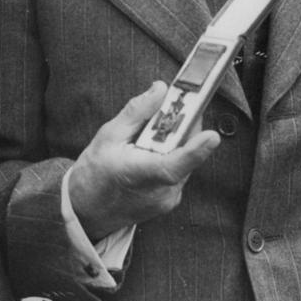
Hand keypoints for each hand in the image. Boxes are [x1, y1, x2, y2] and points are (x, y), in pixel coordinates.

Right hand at [68, 81, 219, 241]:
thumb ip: (137, 112)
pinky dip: (173, 154)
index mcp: (138, 175)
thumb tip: (160, 90)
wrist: (88, 210)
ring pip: (184, 162)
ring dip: (176, 141)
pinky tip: (154, 148)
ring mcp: (167, 199)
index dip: (194, 151)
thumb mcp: (108, 135)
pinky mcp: (171, 200)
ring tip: (156, 129)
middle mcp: (158, 192)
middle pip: (183, 155)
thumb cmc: (94, 173)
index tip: (212, 136)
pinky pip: (180, 170)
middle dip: (183, 127)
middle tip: (179, 103)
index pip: (172, 165)